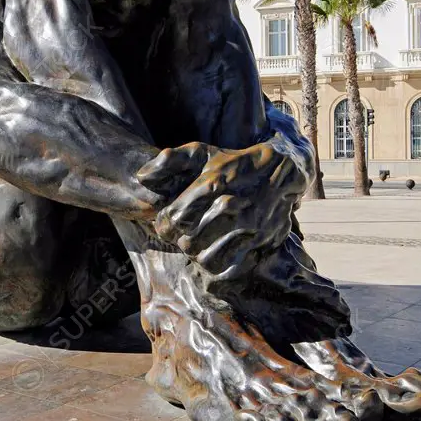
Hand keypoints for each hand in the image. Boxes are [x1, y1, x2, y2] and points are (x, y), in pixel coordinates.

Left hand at [136, 140, 308, 261]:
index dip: (164, 226)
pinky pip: (230, 267)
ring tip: (199, 244)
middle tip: (183, 235)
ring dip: (198, 255)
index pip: (173, 219)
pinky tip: (216, 253)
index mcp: (211, 184)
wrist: (279, 171)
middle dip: (181, 241)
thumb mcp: (201, 153)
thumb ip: (169, 161)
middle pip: (188, 241)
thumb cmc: (231, 163)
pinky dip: (219, 266)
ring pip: (206, 257)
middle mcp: (229, 205)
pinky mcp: (260, 241)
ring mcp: (247, 225)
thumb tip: (141, 176)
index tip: (168, 223)